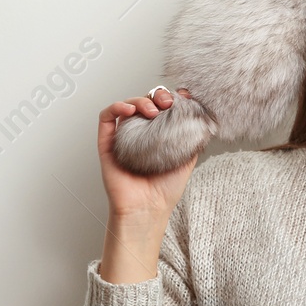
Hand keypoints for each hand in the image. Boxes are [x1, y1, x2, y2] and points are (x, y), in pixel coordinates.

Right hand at [96, 87, 198, 222]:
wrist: (147, 209)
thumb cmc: (165, 190)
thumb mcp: (187, 159)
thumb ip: (192, 138)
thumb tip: (200, 116)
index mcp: (157, 135)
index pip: (161, 107)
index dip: (169, 97)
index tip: (182, 97)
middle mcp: (139, 134)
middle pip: (145, 102)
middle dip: (157, 96)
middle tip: (167, 104)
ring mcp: (122, 137)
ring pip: (126, 106)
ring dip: (140, 100)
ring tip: (152, 109)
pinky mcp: (107, 144)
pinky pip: (106, 118)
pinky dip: (116, 107)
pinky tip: (129, 110)